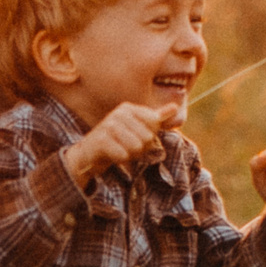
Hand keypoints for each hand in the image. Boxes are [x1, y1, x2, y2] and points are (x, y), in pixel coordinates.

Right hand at [64, 102, 178, 184]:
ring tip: (119, 150)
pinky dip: (120, 159)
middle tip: (125, 146)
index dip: (148, 137)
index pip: (154, 124)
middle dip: (139, 148)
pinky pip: (123, 154)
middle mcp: (118, 113)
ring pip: (136, 146)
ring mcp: (108, 125)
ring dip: (130, 154)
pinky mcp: (101, 139)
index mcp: (129, 108)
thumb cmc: (117, 141)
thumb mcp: (138, 127)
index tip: (134, 136)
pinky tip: (112, 155)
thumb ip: (156, 117)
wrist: (90, 154)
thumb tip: (175, 107)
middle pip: (147, 137)